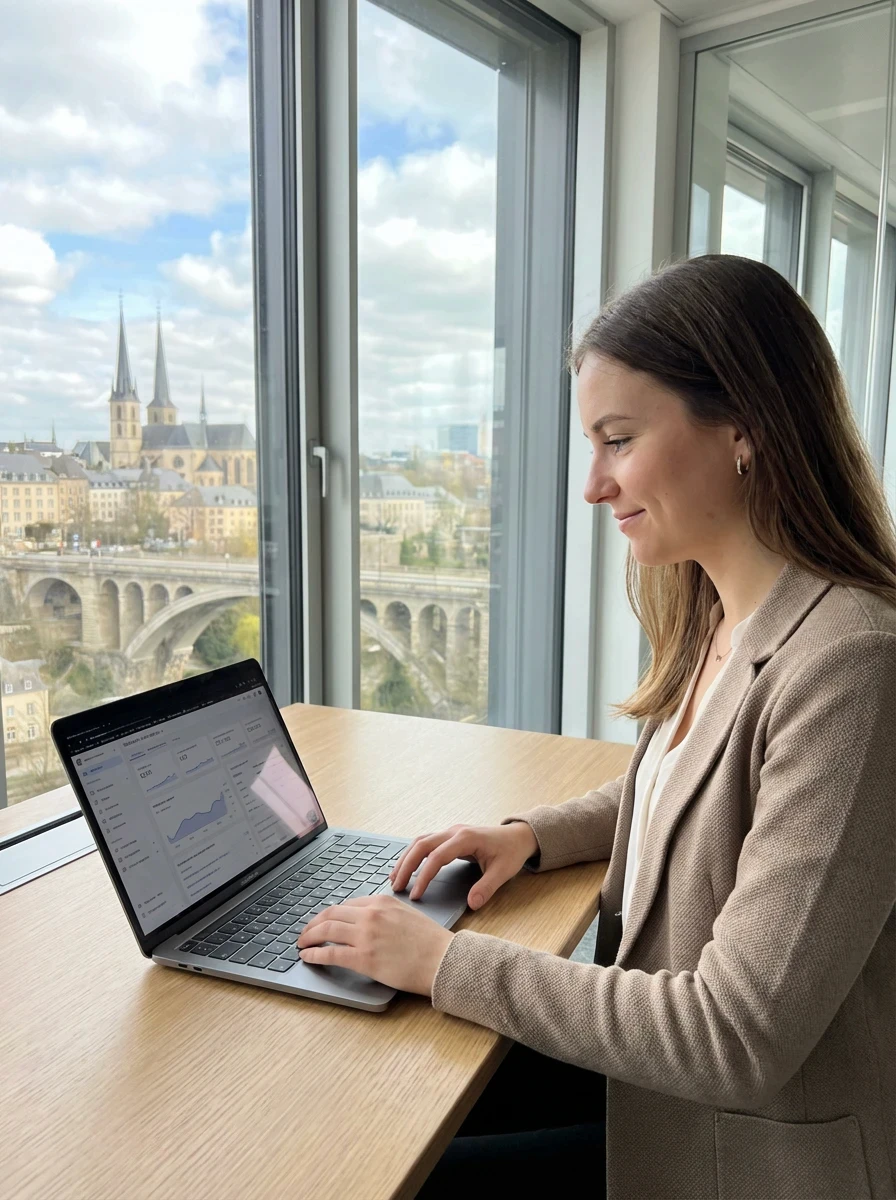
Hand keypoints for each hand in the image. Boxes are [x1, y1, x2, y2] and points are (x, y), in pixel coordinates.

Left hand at [296, 895, 454, 995]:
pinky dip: (314, 954)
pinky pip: (330, 953)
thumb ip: (385, 913)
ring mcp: (365, 936)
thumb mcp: (406, 914)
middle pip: (330, 914)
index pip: (346, 905)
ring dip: (309, 937)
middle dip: (313, 923)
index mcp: (381, 902)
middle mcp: (370, 915)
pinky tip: (307, 956)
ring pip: (326, 930)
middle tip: (305, 932)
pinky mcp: (363, 958)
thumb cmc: (430, 941)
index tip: (323, 922)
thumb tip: (366, 920)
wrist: (442, 959)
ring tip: (302, 943)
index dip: (329, 915)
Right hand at [389, 821, 538, 908]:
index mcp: (466, 838)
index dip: (424, 876)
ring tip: (394, 878)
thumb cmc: (510, 852)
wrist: (517, 836)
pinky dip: (413, 855)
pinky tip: (405, 868)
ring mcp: (450, 832)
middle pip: (421, 845)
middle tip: (396, 887)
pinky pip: (425, 843)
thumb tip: (472, 904)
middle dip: (406, 866)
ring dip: (406, 859)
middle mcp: (454, 832)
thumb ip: (486, 888)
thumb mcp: (503, 872)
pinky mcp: (449, 837)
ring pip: (420, 841)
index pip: (437, 857)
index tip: (416, 895)